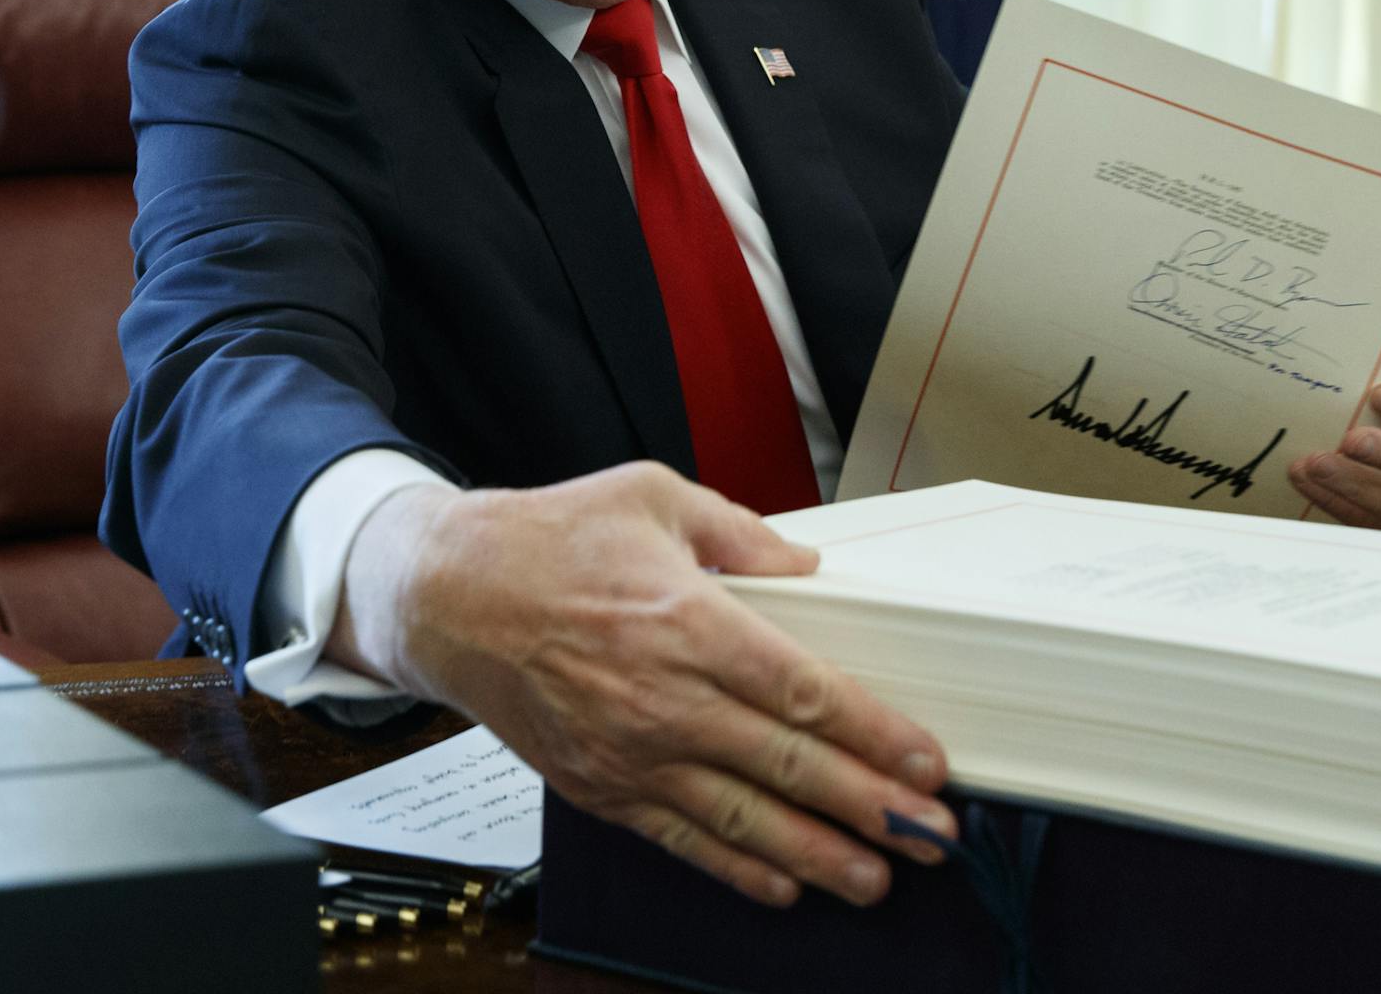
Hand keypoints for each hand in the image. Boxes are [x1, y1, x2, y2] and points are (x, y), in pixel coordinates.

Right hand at [332, 462, 953, 908]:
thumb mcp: (650, 496)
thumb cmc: (548, 540)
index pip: (803, 692)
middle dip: (872, 807)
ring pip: (742, 819)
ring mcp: (629, 751)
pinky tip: (783, 884)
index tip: (927, 763)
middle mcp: (664, 697)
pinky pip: (680, 838)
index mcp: (687, 620)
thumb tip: (805, 568)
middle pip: (789, 767)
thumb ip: (739, 531)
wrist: (447, 595)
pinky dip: (735, 868)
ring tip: (878, 879)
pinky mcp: (600, 784)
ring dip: (819, 855)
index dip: (874, 734)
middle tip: (933, 836)